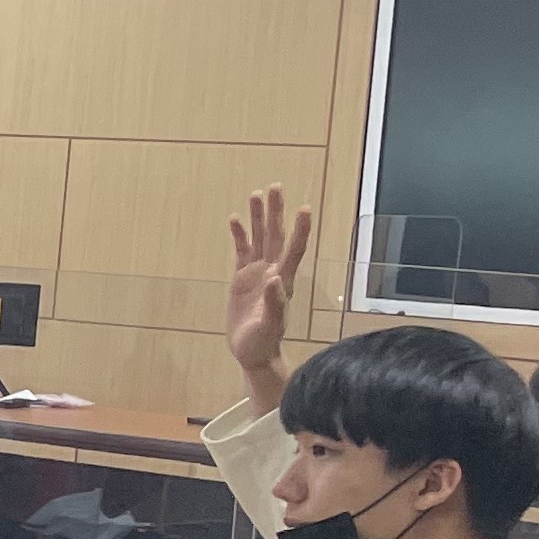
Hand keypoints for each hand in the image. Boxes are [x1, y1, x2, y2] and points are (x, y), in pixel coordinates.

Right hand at [226, 187, 310, 379]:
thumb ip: (274, 303)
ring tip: (256, 193)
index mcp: (282, 280)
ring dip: (259, 217)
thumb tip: (274, 278)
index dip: (299, 229)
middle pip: (276, 235)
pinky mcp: (242, 278)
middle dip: (277, 211)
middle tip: (275, 187)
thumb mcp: (269, 326)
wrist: (252, 352)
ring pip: (260, 238)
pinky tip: (235, 220)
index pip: (293, 249)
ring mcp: (257, 273)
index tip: (304, 208)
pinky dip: (239, 235)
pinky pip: (241, 251)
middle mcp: (273, 271)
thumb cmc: (263, 342)